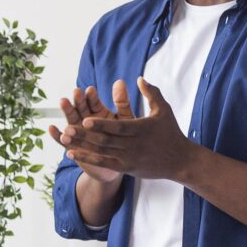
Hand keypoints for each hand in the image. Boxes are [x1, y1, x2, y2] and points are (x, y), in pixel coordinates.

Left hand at [55, 77, 194, 182]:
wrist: (180, 161)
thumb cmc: (171, 132)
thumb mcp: (163, 109)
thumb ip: (151, 93)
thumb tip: (138, 78)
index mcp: (141, 129)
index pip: (117, 127)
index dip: (100, 124)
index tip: (85, 119)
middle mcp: (133, 145)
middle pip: (106, 141)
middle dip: (85, 135)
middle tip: (67, 128)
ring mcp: (129, 158)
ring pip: (102, 152)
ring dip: (82, 146)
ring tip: (65, 139)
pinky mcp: (126, 168)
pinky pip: (104, 163)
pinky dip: (88, 158)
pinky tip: (72, 153)